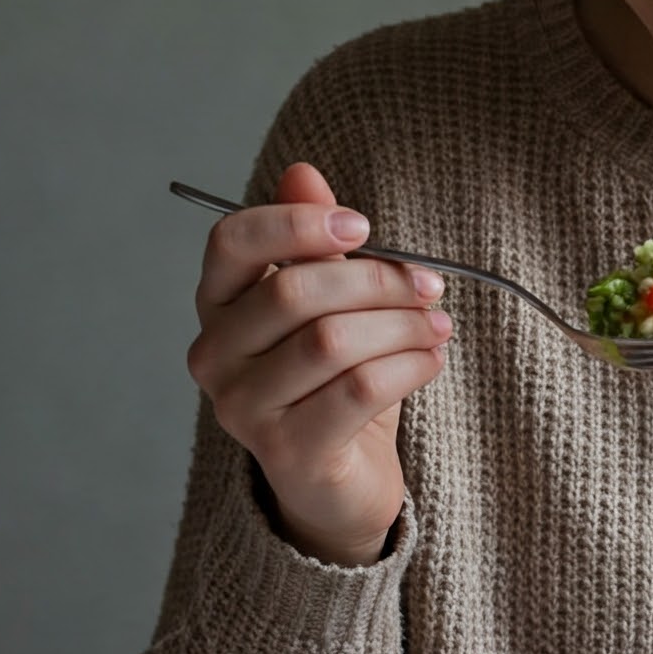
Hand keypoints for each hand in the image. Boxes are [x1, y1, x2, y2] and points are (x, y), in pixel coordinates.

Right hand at [185, 161, 450, 565]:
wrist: (340, 481)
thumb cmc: (334, 380)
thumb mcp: (329, 301)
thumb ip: (313, 238)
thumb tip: (302, 172)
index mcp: (219, 305)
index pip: (233, 242)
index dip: (299, 223)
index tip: (362, 225)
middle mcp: (214, 355)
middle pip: (295, 291)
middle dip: (377, 281)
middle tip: (429, 284)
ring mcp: (242, 408)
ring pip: (331, 342)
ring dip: (402, 326)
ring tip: (438, 326)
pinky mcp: (286, 452)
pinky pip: (356, 391)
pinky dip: (408, 367)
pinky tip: (431, 361)